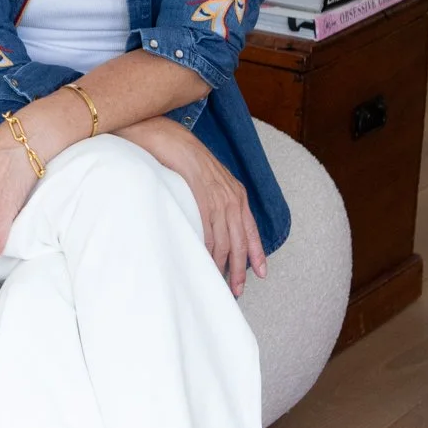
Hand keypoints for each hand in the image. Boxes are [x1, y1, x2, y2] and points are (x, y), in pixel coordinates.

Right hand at [118, 116, 264, 295]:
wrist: (165, 136)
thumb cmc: (180, 157)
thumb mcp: (205, 179)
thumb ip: (212, 199)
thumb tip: (210, 223)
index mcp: (235, 192)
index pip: (250, 229)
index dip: (257, 253)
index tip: (261, 273)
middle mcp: (231, 196)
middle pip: (239, 241)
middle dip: (239, 269)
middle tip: (235, 290)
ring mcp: (216, 196)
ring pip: (224, 240)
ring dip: (221, 265)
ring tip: (215, 282)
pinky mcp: (201, 197)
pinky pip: (207, 230)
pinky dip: (206, 250)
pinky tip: (203, 263)